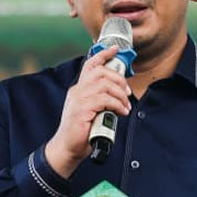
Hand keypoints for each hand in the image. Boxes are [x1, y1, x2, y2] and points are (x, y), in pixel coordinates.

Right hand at [44, 45, 131, 177]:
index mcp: (79, 89)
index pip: (90, 65)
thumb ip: (102, 101)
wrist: (68, 148)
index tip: (115, 49)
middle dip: (119, 80)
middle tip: (128, 93)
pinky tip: (121, 112)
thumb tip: (121, 97)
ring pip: (105, 85)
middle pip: (101, 72)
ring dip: (120, 95)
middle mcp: (77, 91)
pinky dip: (117, 105)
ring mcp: (78, 99)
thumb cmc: (81, 132)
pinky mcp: (82, 109)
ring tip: (125, 106)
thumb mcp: (92, 111)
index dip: (103, 54)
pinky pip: (104, 100)